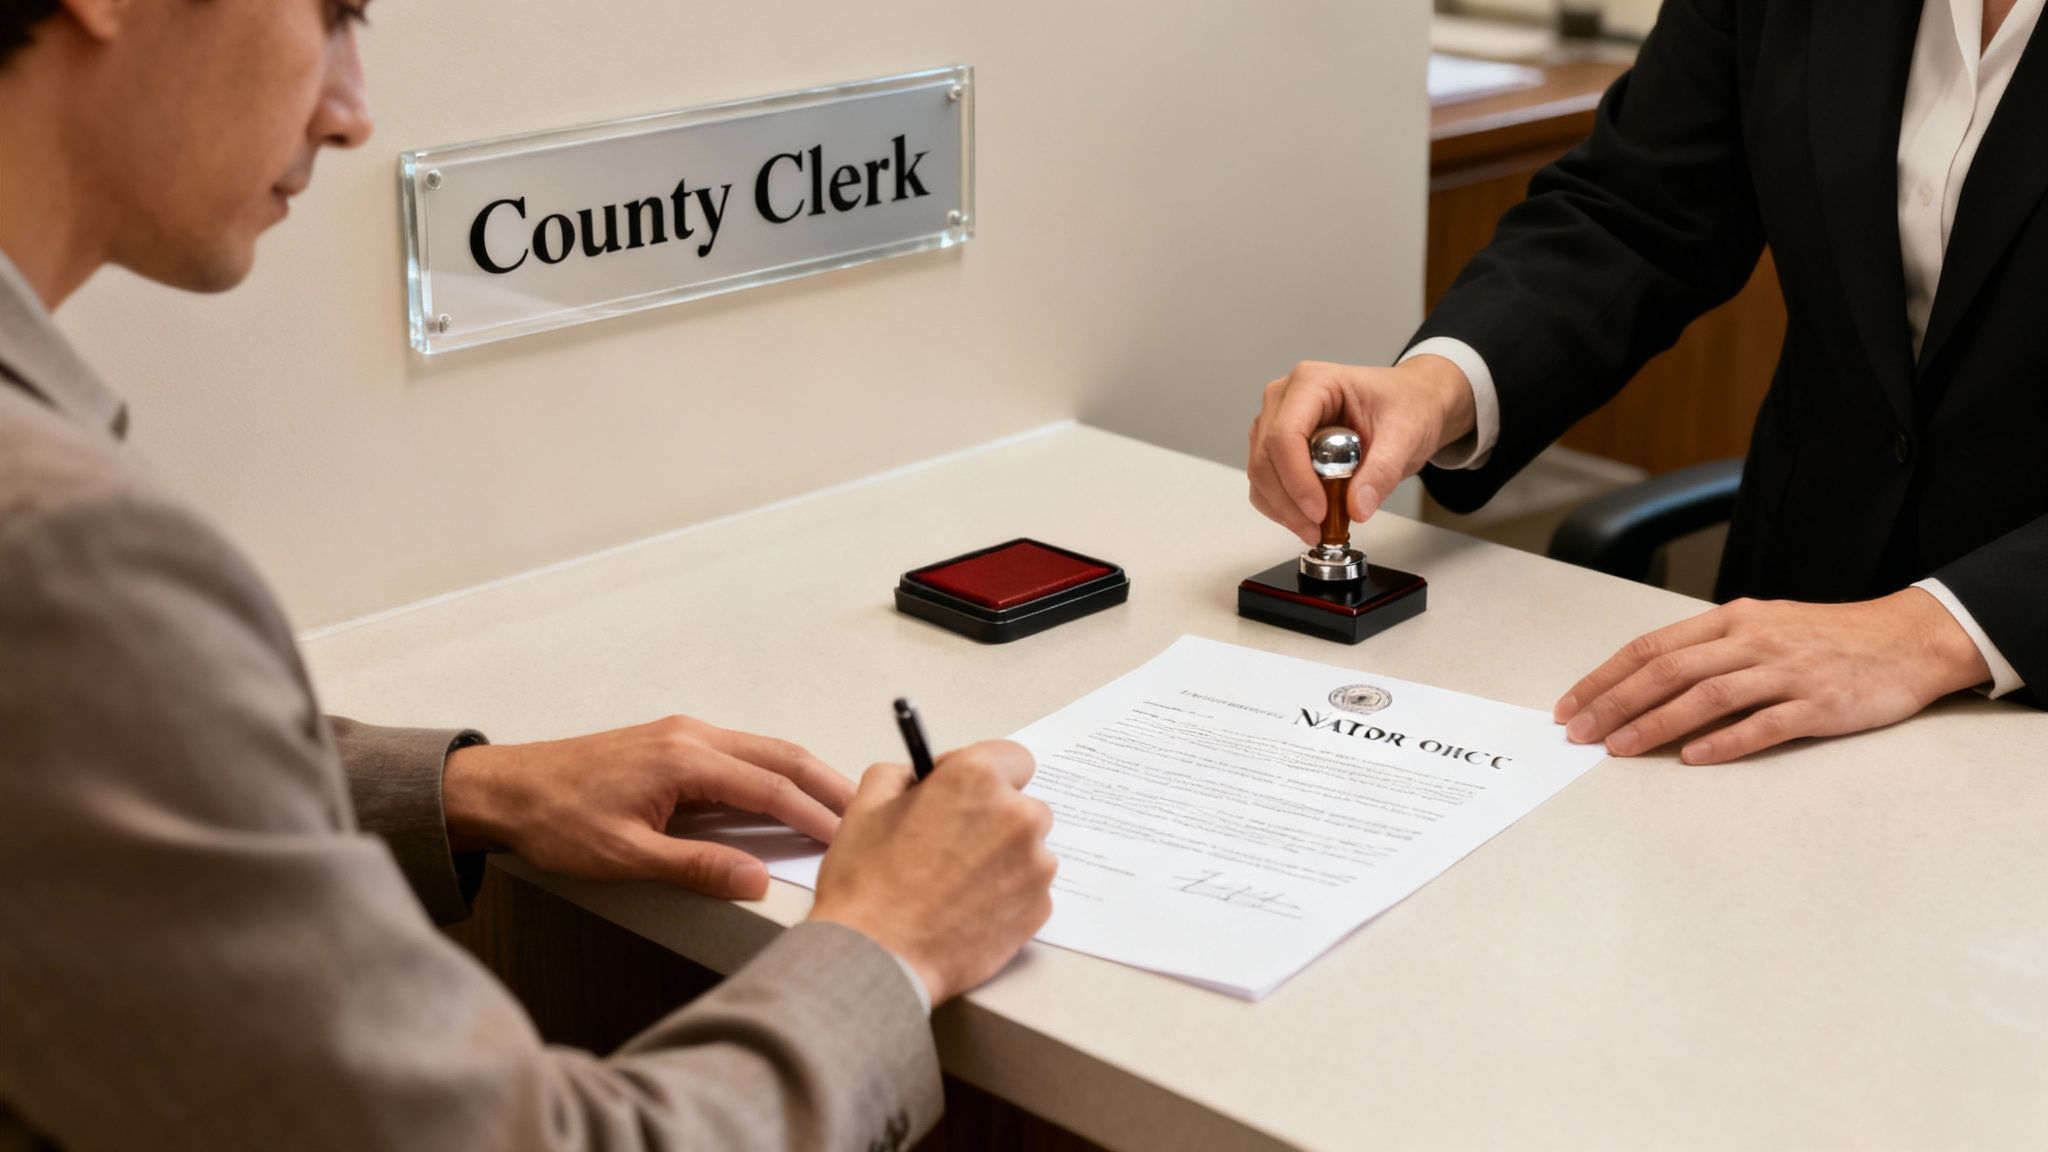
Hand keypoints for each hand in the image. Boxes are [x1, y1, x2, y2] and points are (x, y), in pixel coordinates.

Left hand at [441, 716, 854, 899]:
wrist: (504, 788)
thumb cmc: (555, 818)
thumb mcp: (626, 855)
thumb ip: (696, 866)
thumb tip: (756, 877)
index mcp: (684, 759)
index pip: (769, 788)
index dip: (814, 815)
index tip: (847, 837)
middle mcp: (691, 736)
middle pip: (779, 755)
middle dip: (826, 782)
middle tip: (864, 811)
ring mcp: (682, 735)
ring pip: (762, 749)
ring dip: (802, 775)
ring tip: (836, 804)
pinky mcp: (672, 742)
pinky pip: (740, 752)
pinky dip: (772, 771)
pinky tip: (782, 794)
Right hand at [806, 741, 1055, 1004]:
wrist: (878, 956)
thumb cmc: (867, 884)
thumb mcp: (865, 806)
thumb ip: (900, 775)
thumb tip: (918, 777)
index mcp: (976, 779)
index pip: (1012, 757)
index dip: (984, 773)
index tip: (962, 792)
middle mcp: (1017, 816)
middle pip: (1022, 805)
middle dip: (994, 819)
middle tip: (952, 844)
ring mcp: (1035, 865)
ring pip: (1028, 850)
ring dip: (1002, 859)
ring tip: (955, 885)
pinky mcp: (1040, 908)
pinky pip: (1029, 890)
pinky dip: (1007, 896)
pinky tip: (967, 910)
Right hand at [1247, 356, 1476, 544]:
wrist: (1409, 405)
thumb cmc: (1405, 405)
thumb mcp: (1405, 435)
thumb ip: (1382, 471)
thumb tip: (1358, 507)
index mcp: (1312, 383)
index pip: (1285, 435)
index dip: (1297, 480)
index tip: (1319, 511)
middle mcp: (1285, 399)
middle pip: (1266, 458)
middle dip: (1289, 501)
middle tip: (1319, 528)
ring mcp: (1276, 422)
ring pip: (1261, 474)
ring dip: (1284, 509)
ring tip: (1318, 528)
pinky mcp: (1276, 446)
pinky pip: (1265, 484)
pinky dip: (1282, 508)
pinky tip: (1308, 520)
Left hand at [1555, 590, 1992, 763]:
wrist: (1906, 639)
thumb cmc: (1825, 638)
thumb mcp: (1761, 628)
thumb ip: (1709, 653)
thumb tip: (1646, 687)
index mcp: (1731, 620)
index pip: (1652, 647)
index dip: (1606, 677)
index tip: (1572, 706)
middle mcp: (1752, 641)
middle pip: (1669, 670)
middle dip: (1615, 703)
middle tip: (1579, 734)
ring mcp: (1786, 672)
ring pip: (1707, 696)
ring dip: (1656, 724)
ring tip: (1619, 749)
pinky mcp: (1819, 704)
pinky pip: (1765, 724)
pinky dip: (1726, 742)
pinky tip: (1693, 758)